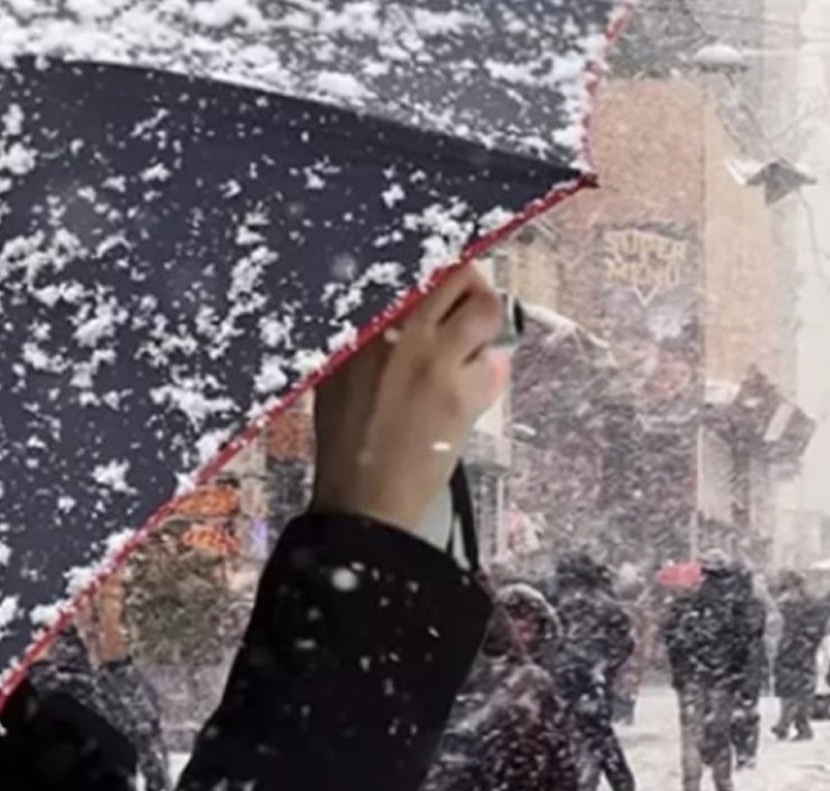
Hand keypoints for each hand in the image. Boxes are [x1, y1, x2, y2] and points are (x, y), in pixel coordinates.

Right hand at [311, 264, 504, 532]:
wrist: (364, 496)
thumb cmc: (348, 437)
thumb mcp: (337, 371)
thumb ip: (372, 332)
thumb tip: (416, 303)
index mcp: (361, 322)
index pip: (407, 261)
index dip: (435, 254)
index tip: (444, 257)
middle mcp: (396, 331)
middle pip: (455, 271)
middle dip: (469, 281)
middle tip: (467, 299)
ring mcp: (432, 360)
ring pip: (485, 309)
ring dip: (487, 322)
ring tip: (474, 342)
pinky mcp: (459, 393)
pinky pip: (492, 363)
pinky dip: (487, 374)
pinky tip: (467, 391)